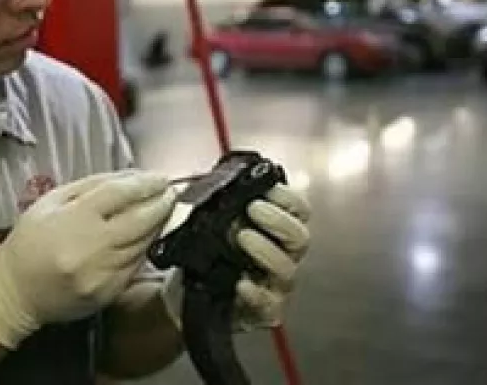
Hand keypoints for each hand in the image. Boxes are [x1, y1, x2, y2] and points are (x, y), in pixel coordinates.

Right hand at [0, 171, 176, 349]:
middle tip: (169, 192)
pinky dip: (144, 247)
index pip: (121, 194)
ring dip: (157, 224)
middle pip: (141, 219)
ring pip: (143, 243)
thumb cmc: (30, 242)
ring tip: (160, 209)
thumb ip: (92, 186)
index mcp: (73, 221)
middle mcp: (91, 249)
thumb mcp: (51, 202)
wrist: (15, 293)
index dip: (146, 183)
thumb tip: (131, 178)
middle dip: (161, 203)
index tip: (160, 177)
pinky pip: (137, 264)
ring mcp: (103, 274)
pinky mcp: (109, 293)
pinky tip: (144, 235)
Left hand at [160, 183, 310, 331]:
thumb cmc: (208, 246)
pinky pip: (268, 305)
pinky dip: (256, 293)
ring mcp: (276, 284)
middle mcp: (284, 255)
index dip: (287, 196)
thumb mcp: (215, 215)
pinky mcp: (263, 311)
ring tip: (241, 237)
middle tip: (253, 208)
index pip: (299, 209)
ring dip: (266, 250)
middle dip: (278, 220)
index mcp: (278, 228)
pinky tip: (241, 282)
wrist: (185, 287)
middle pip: (300, 237)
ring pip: (287, 269)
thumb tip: (224, 175)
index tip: (265, 186)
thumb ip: (225, 197)